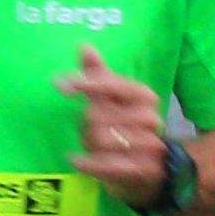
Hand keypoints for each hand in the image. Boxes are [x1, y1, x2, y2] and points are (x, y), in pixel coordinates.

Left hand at [62, 52, 170, 206]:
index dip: (89, 83)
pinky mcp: (143, 170)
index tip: (63, 84)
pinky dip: (89, 163)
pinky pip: (109, 165)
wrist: (151, 169)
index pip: (115, 84)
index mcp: (144, 96)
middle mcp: (151, 118)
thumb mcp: (113, 99)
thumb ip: (98, 74)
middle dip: (85, 123)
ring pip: (102, 140)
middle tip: (85, 128)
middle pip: (99, 115)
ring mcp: (149, 145)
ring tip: (89, 145)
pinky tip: (75, 159)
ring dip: (88, 143)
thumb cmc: (125, 127)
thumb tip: (84, 46)